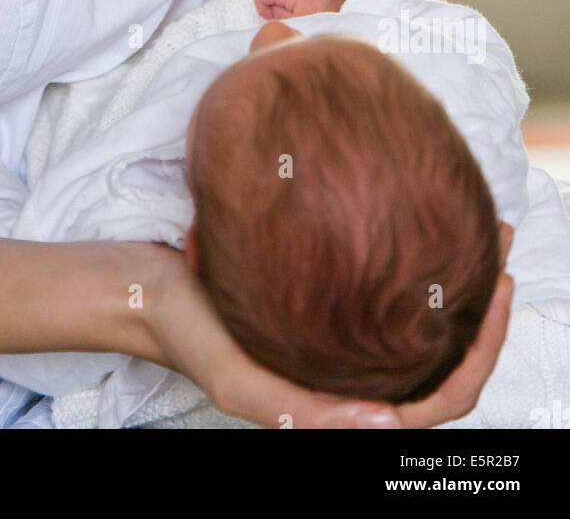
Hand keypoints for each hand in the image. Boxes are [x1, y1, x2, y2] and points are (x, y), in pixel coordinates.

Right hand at [143, 222, 514, 429]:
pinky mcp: (324, 304)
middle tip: (500, 235)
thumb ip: (303, 415)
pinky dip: (414, 264)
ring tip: (478, 222)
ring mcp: (339, 342)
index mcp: (340, 410)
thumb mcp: (238, 385)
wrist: (146, 288)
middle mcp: (350, 377)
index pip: (438, 402)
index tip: (497, 288)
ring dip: (458, 281)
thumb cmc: (189, 337)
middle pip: (443, 358)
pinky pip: (385, 293)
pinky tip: (419, 220)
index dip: (480, 356)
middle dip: (485, 308)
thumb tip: (385, 424)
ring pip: (419, 324)